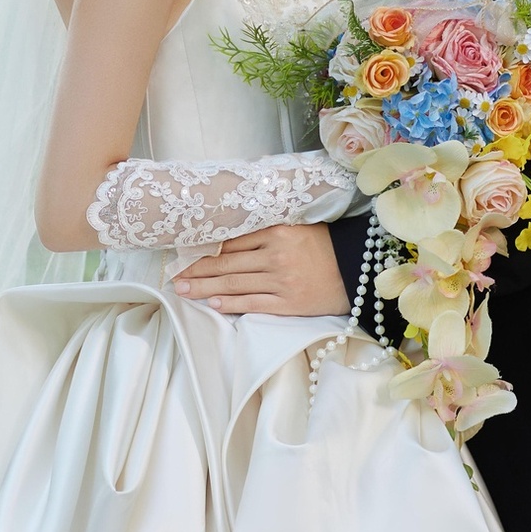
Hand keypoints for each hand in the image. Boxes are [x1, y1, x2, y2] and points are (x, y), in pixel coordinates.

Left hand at [173, 225, 349, 316]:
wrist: (356, 268)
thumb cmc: (323, 245)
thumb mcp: (295, 227)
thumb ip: (264, 231)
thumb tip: (225, 238)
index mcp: (276, 232)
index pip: (231, 241)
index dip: (204, 249)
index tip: (183, 253)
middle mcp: (276, 255)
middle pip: (227, 263)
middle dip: (197, 271)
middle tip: (174, 276)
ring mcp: (282, 281)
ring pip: (235, 284)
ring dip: (206, 288)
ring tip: (184, 290)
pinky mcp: (289, 303)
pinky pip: (254, 304)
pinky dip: (232, 303)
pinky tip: (213, 303)